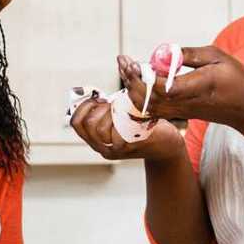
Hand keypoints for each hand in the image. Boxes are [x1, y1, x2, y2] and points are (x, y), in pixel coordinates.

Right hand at [69, 95, 184, 161]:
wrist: (167, 146)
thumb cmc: (143, 128)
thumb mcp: (120, 120)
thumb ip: (106, 113)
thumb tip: (94, 94)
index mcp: (97, 142)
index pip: (76, 123)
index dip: (83, 106)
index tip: (97, 99)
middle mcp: (104, 148)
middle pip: (87, 124)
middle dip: (98, 107)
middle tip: (110, 102)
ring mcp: (117, 149)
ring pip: (101, 128)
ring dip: (111, 111)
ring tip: (122, 107)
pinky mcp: (131, 146)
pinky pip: (120, 128)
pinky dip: (126, 115)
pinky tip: (136, 112)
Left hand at [119, 48, 243, 128]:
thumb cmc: (235, 79)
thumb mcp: (216, 57)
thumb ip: (190, 55)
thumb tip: (166, 51)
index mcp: (194, 88)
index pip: (160, 88)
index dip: (142, 77)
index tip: (132, 62)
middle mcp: (183, 103)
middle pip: (147, 99)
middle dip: (131, 81)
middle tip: (124, 62)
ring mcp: (179, 111)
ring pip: (147, 106)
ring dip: (133, 88)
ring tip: (127, 68)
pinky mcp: (178, 113)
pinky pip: (153, 109)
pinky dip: (140, 96)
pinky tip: (137, 81)